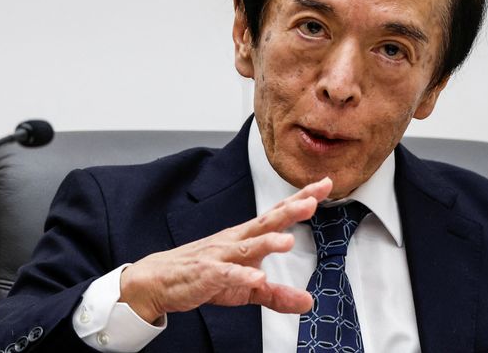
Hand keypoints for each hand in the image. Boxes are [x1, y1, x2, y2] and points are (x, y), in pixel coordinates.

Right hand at [118, 177, 331, 322]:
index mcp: (248, 236)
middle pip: (267, 221)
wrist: (160, 279)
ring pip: (247, 246)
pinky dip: (241, 277)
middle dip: (290, 211)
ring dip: (267, 242)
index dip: (302, 198)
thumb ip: (277, 294)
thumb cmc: (206, 274)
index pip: (279, 212)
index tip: (326, 184)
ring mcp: (222, 255)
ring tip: (287, 241)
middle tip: (312, 201)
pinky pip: (226, 275)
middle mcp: (237, 240)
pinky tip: (256, 279)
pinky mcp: (208, 274)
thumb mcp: (247, 288)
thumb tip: (308, 302)